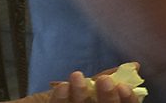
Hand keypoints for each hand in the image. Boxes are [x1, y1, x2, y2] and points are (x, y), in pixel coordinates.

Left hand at [23, 68, 139, 102]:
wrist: (30, 101)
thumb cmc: (63, 94)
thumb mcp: (85, 86)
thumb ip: (107, 79)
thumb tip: (134, 66)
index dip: (128, 100)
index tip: (124, 86)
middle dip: (108, 97)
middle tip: (104, 80)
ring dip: (81, 94)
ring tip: (77, 76)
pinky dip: (61, 99)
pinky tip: (62, 87)